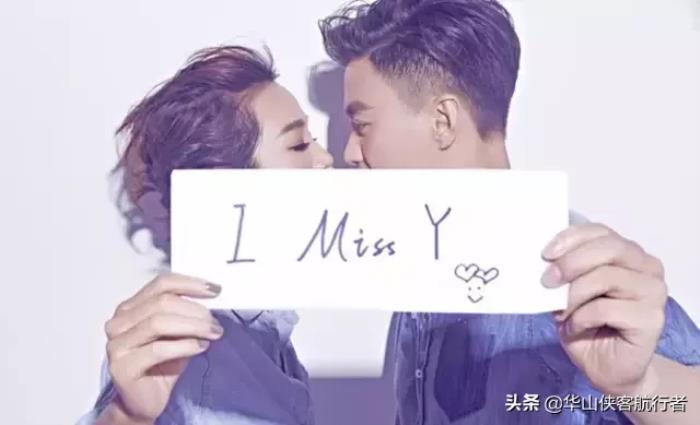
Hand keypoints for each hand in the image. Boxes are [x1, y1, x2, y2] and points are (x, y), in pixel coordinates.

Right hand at [101, 273, 223, 422]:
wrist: (145, 401)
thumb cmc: (162, 365)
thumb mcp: (178, 333)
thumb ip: (186, 315)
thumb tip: (212, 300)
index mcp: (130, 308)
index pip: (161, 284)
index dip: (190, 283)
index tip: (215, 290)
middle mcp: (119, 322)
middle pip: (162, 302)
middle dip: (195, 310)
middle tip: (216, 321)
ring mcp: (117, 344)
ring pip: (159, 323)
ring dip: (193, 326)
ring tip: (213, 333)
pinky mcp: (121, 367)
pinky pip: (157, 349)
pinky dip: (184, 346)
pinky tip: (201, 347)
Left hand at [541, 223, 667, 395]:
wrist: (607, 368)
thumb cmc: (587, 325)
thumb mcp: (567, 292)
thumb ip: (564, 271)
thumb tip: (544, 259)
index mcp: (627, 253)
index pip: (601, 231)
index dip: (571, 238)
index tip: (546, 254)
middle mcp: (647, 267)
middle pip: (609, 248)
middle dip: (571, 263)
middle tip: (547, 281)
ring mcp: (653, 291)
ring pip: (606, 277)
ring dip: (574, 295)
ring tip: (561, 312)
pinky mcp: (652, 318)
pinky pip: (607, 308)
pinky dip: (581, 318)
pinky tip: (575, 328)